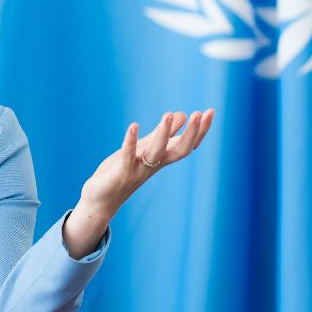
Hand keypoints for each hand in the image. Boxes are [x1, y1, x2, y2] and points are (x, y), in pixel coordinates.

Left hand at [64, 109, 216, 256]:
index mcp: (161, 159)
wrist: (102, 199)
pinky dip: (131, 140)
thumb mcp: (145, 149)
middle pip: (179, 150)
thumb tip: (181, 115)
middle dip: (191, 133)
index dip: (199, 131)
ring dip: (163, 134)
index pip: (187, 145)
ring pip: (155, 152)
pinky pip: (127, 155)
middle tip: (199, 113)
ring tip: (170, 113)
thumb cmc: (124, 171)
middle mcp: (154, 165)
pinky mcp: (121, 171)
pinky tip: (134, 125)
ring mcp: (138, 169)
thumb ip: (162, 135)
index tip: (210, 112)